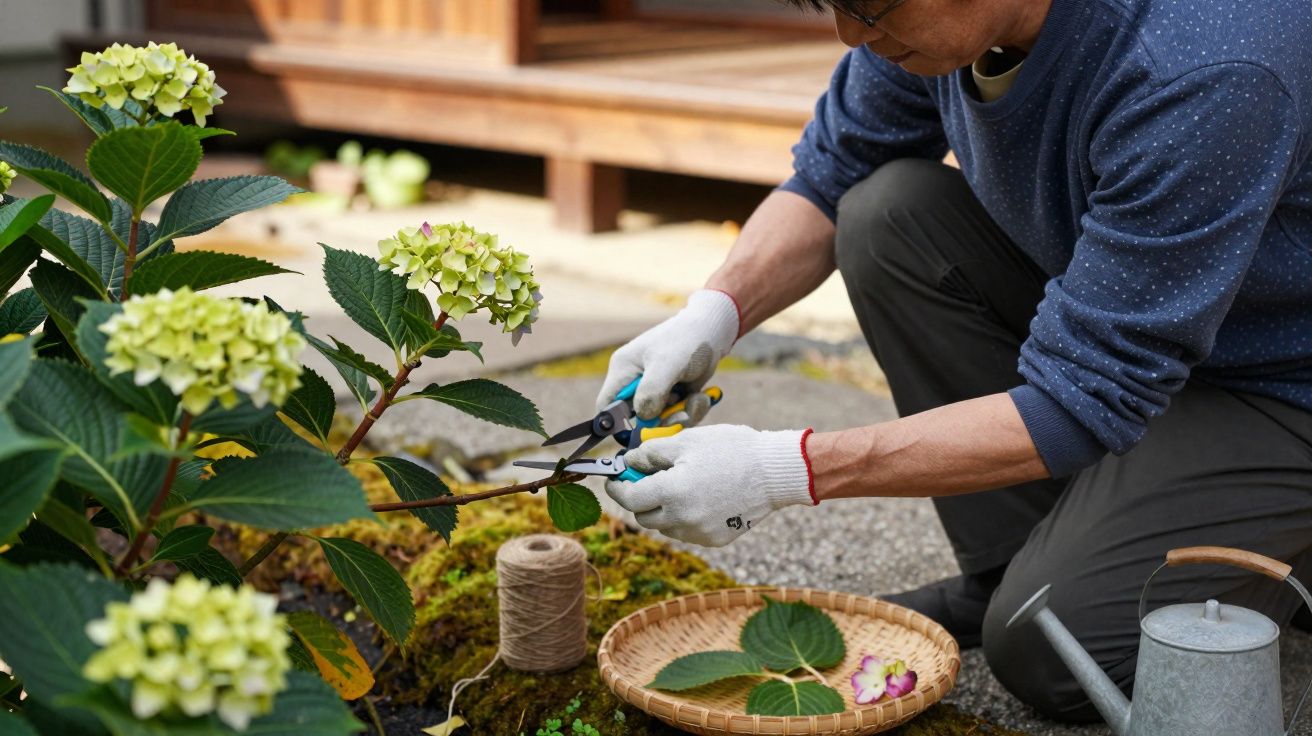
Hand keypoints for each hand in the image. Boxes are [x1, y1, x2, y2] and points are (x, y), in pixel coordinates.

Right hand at [596, 290, 738, 421]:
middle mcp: (635, 382)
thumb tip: (643, 418)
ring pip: (660, 421)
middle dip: (661, 422)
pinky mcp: (673, 395)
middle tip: (681, 415)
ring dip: (680, 416)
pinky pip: (677, 415)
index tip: (641, 433)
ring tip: (696, 400)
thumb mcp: (667, 364)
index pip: (606, 407)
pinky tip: (701, 396)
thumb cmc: (686, 340)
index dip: (618, 425)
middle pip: (637, 420)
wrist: (713, 330)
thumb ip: (651, 392)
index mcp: (623, 371)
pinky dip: (690, 411)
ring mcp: (655, 390)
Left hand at [605, 425, 815, 546]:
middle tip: (646, 479)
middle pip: (643, 516)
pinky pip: (687, 531)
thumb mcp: (686, 441)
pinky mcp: (714, 540)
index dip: (617, 488)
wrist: (774, 472)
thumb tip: (627, 463)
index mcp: (672, 492)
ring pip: (664, 526)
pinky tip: (698, 498)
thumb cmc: (732, 450)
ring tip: (678, 486)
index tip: (614, 479)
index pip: (629, 498)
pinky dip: (683, 517)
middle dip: (639, 498)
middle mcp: (682, 518)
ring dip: (662, 509)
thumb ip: (650, 454)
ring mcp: (699, 532)